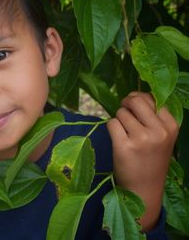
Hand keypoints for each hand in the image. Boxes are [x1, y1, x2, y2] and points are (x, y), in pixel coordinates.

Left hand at [107, 92, 178, 231]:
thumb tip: (133, 95)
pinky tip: (118, 139)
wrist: (143, 188)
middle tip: (124, 112)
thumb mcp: (162, 137)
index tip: (134, 108)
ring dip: (118, 119)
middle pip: (135, 101)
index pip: (152, 98)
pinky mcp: (124, 146)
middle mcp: (159, 131)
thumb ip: (153, 116)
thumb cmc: (150, 159)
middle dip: (126, 103)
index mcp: (171, 126)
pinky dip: (111, 128)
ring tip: (124, 133)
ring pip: (121, 112)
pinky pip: (111, 123)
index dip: (139, 99)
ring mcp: (141, 139)